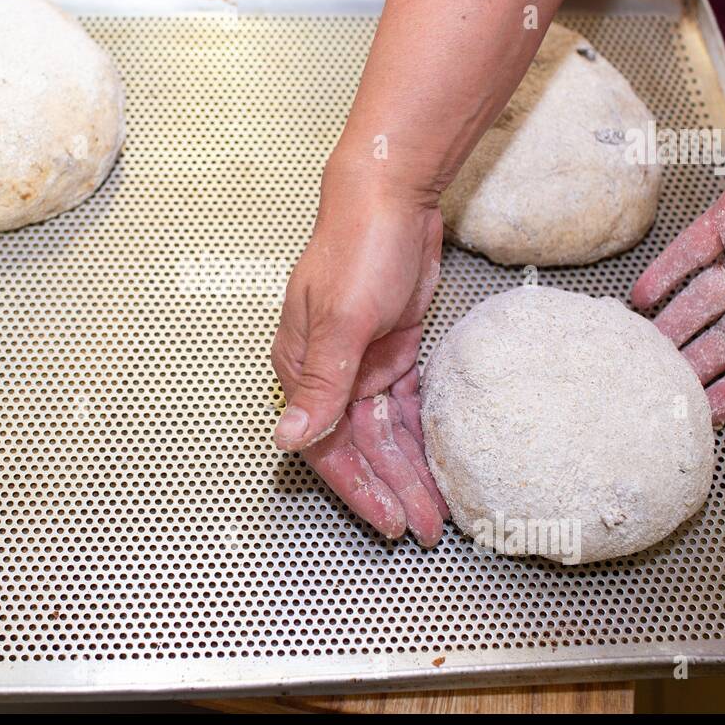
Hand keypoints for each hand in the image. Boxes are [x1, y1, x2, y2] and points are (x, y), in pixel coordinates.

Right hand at [270, 167, 447, 545]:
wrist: (393, 197)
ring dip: (408, 469)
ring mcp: (362, 362)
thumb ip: (320, 385)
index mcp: (302, 367)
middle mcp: (329, 372)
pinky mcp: (392, 351)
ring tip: (437, 510)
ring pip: (385, 431)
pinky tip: (437, 463)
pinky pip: (405, 406)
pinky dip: (419, 435)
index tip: (387, 520)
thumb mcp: (341, 320)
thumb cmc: (358, 249)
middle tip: (423, 528)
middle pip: (359, 445)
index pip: (324, 444)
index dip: (357, 487)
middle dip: (391, 488)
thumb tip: (287, 438)